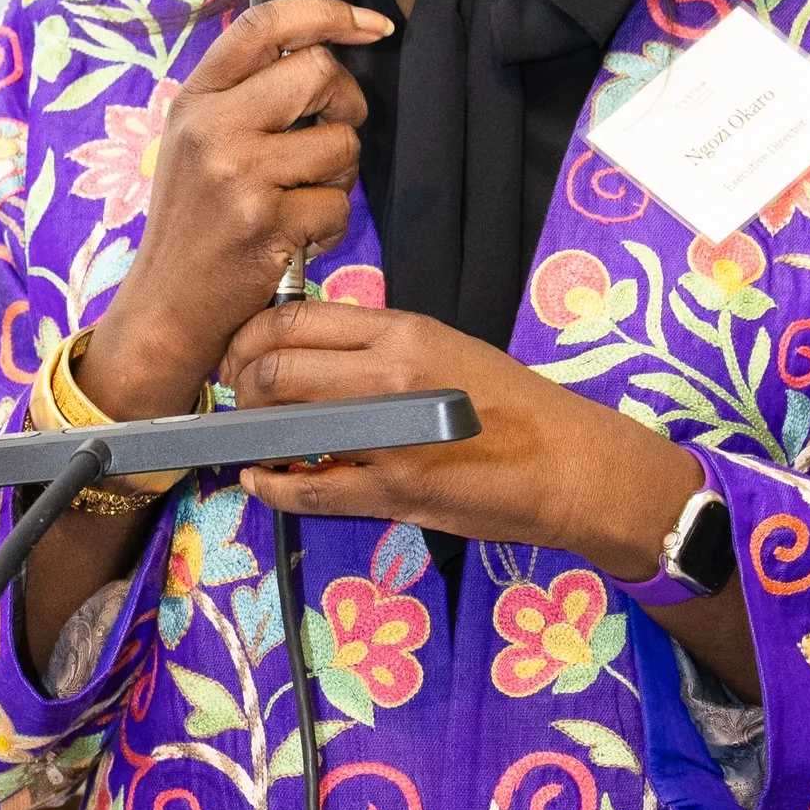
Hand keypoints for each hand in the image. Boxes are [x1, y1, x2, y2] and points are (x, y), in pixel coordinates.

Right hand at [74, 0, 394, 419]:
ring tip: (305, 198)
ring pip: (340, 142)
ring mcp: (238, 174)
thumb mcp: (194, 146)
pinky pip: (337, 204)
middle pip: (318, 71)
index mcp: (195, 101)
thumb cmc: (191, 226)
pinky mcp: (265, 222)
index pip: (265, 25)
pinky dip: (331, 225)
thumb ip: (241, 99)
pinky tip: (300, 238)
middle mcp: (212, 129)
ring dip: (340, 173)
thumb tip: (317, 58)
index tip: (371, 24)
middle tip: (334, 132)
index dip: (328, 12)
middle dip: (347, 101)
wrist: (165, 308)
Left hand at [221, 299, 760, 696]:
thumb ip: (380, 349)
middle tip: (238, 399)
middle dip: (241, 385)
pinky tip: (260, 480)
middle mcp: (390, 376)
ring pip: (283, 427)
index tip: (241, 355)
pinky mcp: (393, 490)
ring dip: (252, 435)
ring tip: (251, 439)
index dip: (251, 337)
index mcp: (404, 332)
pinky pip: (308, 489)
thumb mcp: (446, 350)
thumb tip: (312, 355)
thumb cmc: (514, 407)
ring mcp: (388, 436)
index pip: (297, 318)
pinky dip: (271, 486)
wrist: (571, 464)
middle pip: (275, 368)